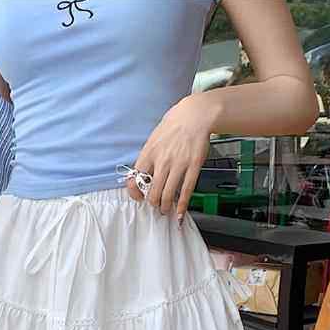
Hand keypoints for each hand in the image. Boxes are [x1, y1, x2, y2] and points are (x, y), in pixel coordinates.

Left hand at [126, 93, 217, 222]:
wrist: (194, 115)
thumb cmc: (173, 127)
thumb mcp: (153, 140)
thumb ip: (147, 158)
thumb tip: (141, 176)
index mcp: (149, 154)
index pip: (135, 180)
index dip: (135, 193)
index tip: (139, 198)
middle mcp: (162, 161)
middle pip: (152, 193)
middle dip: (153, 204)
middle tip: (156, 206)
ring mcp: (178, 165)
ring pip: (167, 195)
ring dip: (165, 207)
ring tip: (166, 210)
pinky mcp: (193, 167)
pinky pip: (186, 191)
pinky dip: (182, 206)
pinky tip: (179, 214)